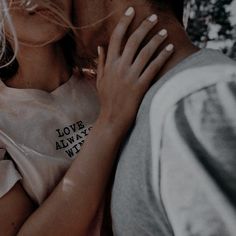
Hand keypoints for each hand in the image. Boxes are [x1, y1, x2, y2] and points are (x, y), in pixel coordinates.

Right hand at [96, 7, 173, 131]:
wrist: (112, 119)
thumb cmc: (107, 100)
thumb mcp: (100, 80)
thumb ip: (100, 62)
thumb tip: (100, 46)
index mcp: (109, 64)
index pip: (116, 38)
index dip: (124, 22)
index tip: (131, 11)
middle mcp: (119, 67)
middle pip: (133, 41)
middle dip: (144, 26)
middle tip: (153, 17)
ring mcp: (130, 76)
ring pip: (145, 52)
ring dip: (156, 39)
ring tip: (164, 31)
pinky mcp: (140, 86)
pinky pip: (153, 68)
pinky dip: (162, 57)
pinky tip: (169, 49)